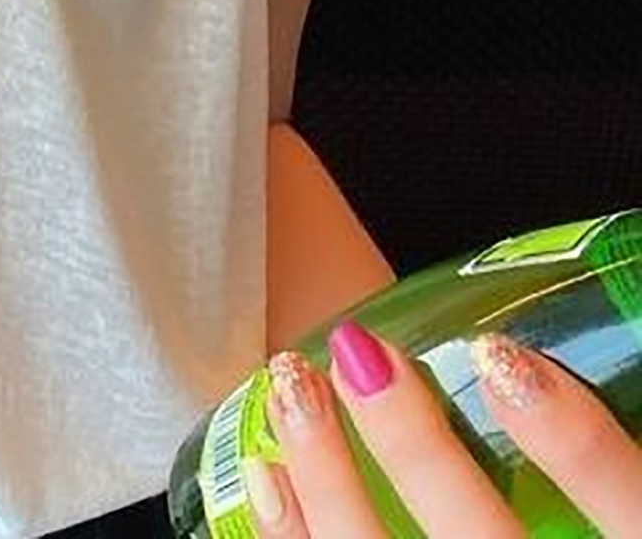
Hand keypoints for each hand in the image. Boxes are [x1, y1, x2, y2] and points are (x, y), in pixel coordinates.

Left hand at [241, 323, 641, 536]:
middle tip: (360, 355)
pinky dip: (291, 536)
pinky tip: (270, 478)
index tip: (501, 355)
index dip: (577, 447)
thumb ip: (612, 475)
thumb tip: (540, 362)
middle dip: (414, 451)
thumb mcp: (626, 527)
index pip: (635, 519)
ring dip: (328, 480)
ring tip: (293, 388)